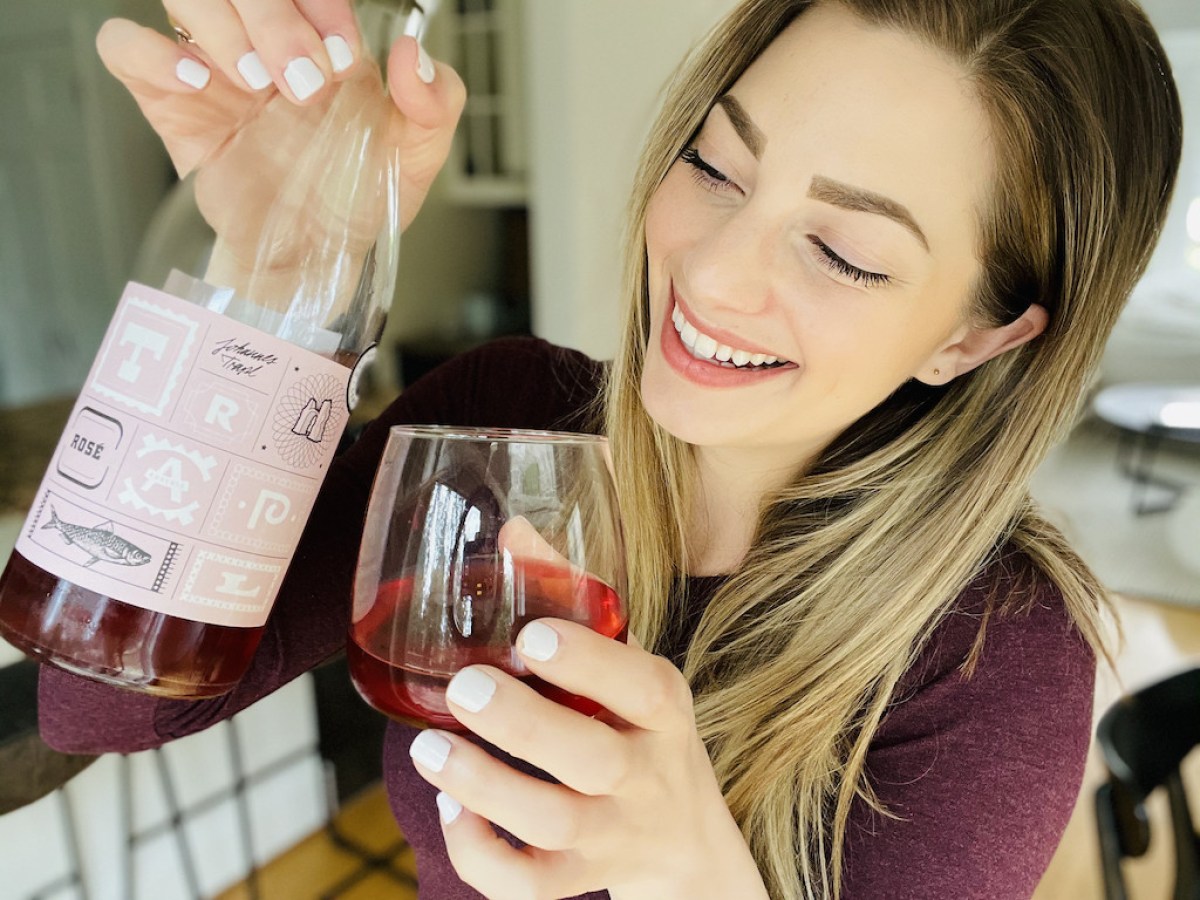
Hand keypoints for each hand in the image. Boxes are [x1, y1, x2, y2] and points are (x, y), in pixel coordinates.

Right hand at [95, 3, 463, 233]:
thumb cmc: (356, 200)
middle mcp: (263, 41)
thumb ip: (436, 102)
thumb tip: (415, 55)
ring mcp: (213, 67)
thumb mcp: (415, 157)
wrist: (311, 258)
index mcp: (321, 38)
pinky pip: (127, 46)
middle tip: (304, 79)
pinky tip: (199, 86)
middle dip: (274, 17)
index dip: (321, 4)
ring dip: (222, 28)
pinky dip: (153, 54)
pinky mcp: (169, 102)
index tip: (342, 53)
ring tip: (255, 83)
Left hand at [407, 619, 769, 898]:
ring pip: (554, 824)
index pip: (643, 686)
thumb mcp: (631, 669)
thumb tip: (511, 530)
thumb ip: (574, 598)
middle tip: (465, 689)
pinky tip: (450, 807)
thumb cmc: (640, 731)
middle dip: (524, 726)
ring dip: (486, 786)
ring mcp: (613, 834)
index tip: (532, 635)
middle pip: (592, 760)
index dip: (590, 662)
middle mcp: (645, 774)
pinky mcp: (579, 877)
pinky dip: (483, 853)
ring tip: (429, 749)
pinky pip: (531, 886)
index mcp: (663, 710)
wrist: (684, 845)